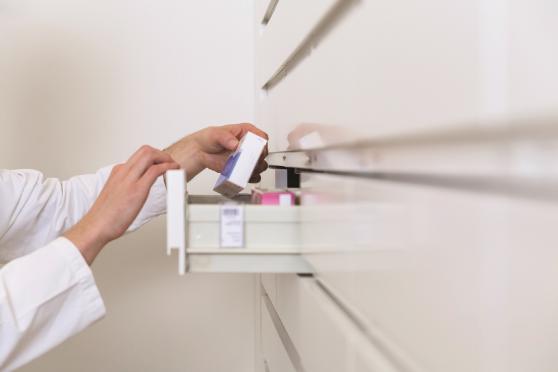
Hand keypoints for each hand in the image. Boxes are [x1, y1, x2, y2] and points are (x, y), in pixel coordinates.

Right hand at [65, 146, 178, 263]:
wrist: (96, 226)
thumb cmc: (105, 215)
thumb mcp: (116, 194)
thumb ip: (127, 187)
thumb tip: (139, 189)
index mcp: (118, 172)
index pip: (139, 155)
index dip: (154, 157)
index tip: (162, 163)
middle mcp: (123, 172)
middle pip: (145, 150)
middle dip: (162, 154)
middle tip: (170, 162)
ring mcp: (130, 179)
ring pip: (150, 155)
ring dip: (166, 158)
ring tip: (174, 167)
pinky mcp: (137, 189)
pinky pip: (155, 171)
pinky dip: (167, 168)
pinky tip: (173, 172)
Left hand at [164, 123, 268, 181]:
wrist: (201, 150)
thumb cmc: (210, 138)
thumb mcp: (216, 134)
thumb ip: (226, 138)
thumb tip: (234, 144)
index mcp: (247, 132)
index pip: (262, 138)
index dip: (261, 145)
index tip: (254, 151)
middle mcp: (250, 145)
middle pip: (263, 154)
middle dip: (257, 160)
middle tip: (247, 162)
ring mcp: (247, 158)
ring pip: (260, 165)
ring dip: (254, 169)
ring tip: (244, 170)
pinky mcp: (244, 168)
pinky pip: (253, 175)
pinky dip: (250, 177)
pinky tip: (243, 176)